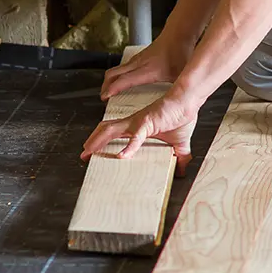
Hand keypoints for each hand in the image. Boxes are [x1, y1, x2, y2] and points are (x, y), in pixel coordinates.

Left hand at [80, 93, 199, 175]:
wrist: (188, 102)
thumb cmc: (181, 116)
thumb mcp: (180, 143)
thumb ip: (180, 156)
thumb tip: (182, 171)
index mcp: (137, 126)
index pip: (114, 132)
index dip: (101, 140)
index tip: (93, 152)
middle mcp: (133, 122)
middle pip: (106, 130)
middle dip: (93, 142)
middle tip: (83, 155)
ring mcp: (138, 122)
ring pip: (112, 130)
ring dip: (98, 141)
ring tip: (89, 152)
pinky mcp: (148, 123)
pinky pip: (136, 136)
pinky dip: (129, 146)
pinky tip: (122, 156)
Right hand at [101, 34, 194, 100]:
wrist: (179, 34)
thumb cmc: (180, 52)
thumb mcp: (180, 76)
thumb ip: (178, 90)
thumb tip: (181, 103)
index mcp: (147, 70)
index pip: (124, 80)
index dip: (112, 89)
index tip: (105, 97)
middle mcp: (138, 63)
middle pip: (113, 73)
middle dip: (105, 86)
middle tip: (104, 97)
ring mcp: (137, 59)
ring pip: (116, 69)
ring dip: (110, 80)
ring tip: (110, 91)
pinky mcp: (139, 57)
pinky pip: (123, 67)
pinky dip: (118, 75)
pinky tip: (123, 81)